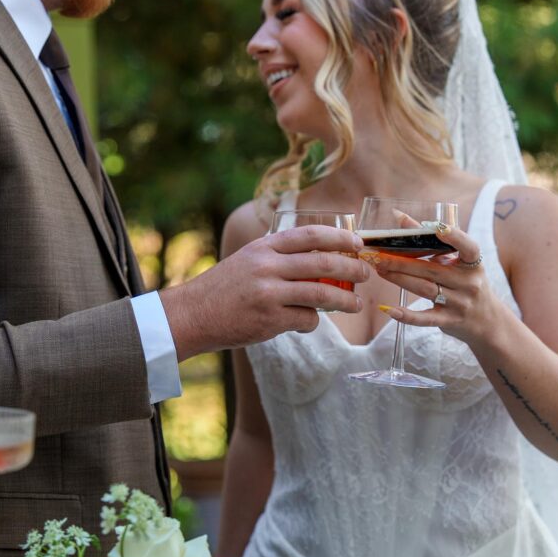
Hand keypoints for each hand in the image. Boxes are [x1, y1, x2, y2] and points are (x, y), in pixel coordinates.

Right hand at [161, 224, 367, 356]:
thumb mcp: (248, 260)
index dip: (339, 237)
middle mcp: (267, 266)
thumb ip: (278, 257)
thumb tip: (321, 260)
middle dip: (351, 269)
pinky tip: (310, 321)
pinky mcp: (269, 319)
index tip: (358, 243)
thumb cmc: (223, 288)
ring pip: (321, 293)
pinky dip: (313, 320)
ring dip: (345, 300)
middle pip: (322, 263)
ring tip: (355, 304)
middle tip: (365, 274)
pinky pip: (306, 319)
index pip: (310, 235)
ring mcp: (269, 293)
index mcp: (264, 247)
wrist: (192, 315)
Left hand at [367, 224, 500, 344]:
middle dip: (401, 261)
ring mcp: (459, 303)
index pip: (468, 248)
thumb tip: (398, 216)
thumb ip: (429, 239)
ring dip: (399, 279)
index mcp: (472, 263)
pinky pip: (425, 318)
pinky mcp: (449, 321)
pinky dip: (406, 315)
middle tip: (378, 255)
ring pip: (425, 289)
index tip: (438, 228)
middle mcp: (468, 282)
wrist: (487, 321)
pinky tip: (389, 309)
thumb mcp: (456, 261)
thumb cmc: (465, 282)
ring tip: (379, 270)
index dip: (455, 237)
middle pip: (431, 269)